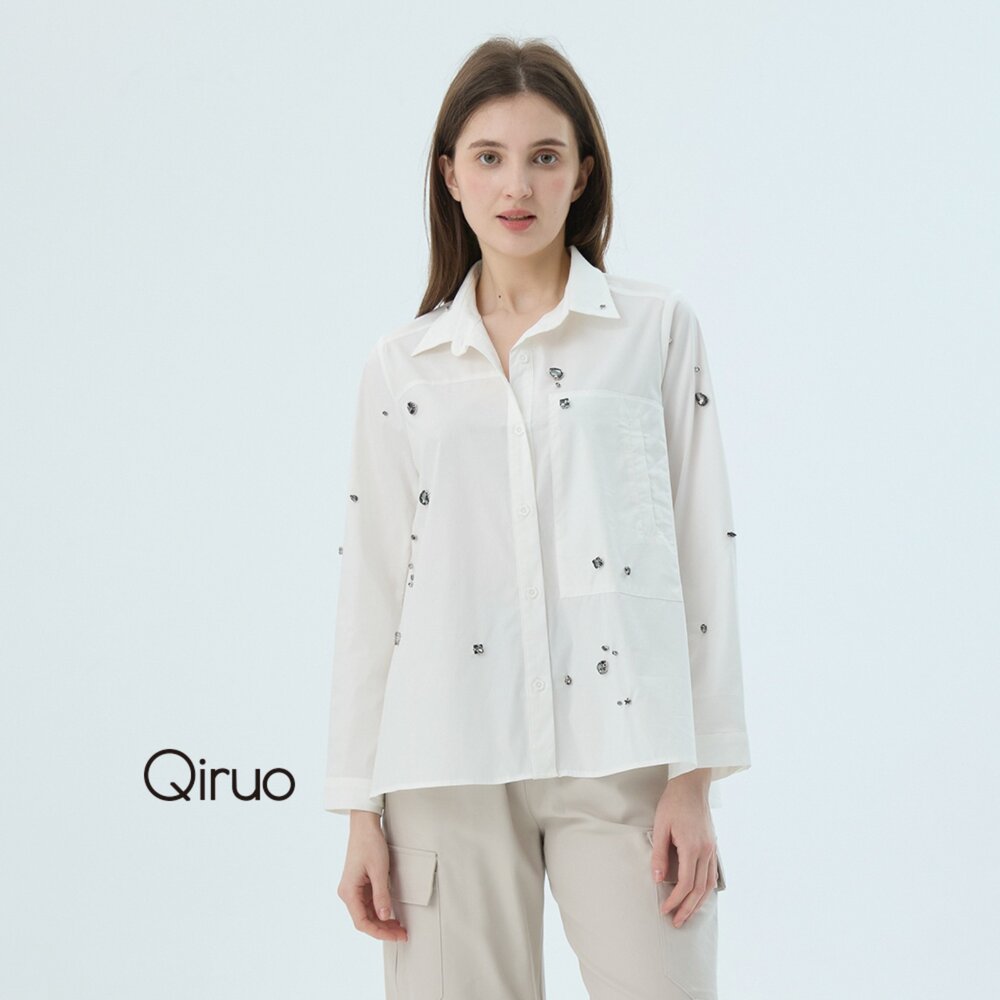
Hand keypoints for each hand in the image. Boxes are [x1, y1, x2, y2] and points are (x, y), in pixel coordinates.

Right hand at [337, 811, 408, 941]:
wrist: (364, 825)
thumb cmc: (369, 843)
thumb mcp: (379, 870)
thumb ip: (381, 895)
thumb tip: (384, 917)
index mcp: (348, 892)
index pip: (362, 922)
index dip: (379, 932)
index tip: (394, 936)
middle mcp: (348, 893)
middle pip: (365, 920)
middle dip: (383, 929)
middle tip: (402, 934)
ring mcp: (354, 888)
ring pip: (368, 913)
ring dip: (382, 921)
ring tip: (399, 927)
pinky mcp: (360, 884)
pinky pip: (369, 903)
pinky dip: (381, 910)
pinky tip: (391, 914)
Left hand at [649, 771, 719, 928]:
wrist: (691, 785)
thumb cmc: (673, 803)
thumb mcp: (660, 826)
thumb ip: (659, 854)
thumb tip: (657, 878)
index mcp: (692, 847)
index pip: (685, 883)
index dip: (675, 900)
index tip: (664, 909)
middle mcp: (706, 851)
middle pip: (699, 889)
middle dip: (687, 908)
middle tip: (676, 922)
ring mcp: (712, 849)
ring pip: (708, 885)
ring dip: (698, 903)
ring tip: (687, 915)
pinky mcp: (713, 846)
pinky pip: (712, 874)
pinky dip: (707, 889)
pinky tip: (700, 896)